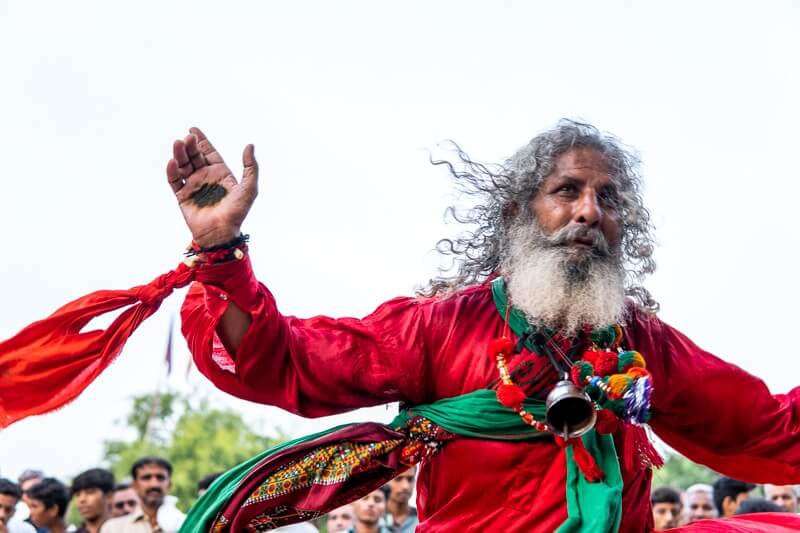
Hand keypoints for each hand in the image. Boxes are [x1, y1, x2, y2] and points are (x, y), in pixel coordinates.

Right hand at [166, 127, 257, 246]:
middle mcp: (206, 178)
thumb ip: (250, 167)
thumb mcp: (249, 188)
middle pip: (194, 156)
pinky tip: (173, 163)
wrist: (222, 233)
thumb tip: (249, 145)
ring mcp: (193, 186)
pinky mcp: (182, 196)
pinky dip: (172, 171)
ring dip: (180, 154)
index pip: (209, 153)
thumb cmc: (237, 212)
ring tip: (178, 144)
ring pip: (183, 165)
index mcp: (220, 174)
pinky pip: (174, 181)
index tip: (193, 129)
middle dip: (190, 146)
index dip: (202, 141)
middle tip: (187, 138)